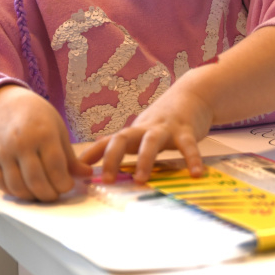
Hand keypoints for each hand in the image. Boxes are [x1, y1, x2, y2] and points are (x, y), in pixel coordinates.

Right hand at [0, 85, 91, 201]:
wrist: (6, 104)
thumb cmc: (37, 117)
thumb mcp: (58, 130)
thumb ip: (70, 156)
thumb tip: (86, 174)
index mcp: (43, 134)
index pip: (55, 168)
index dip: (64, 183)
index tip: (68, 185)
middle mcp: (21, 143)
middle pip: (36, 181)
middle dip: (50, 194)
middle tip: (56, 193)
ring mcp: (3, 152)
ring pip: (18, 187)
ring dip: (33, 197)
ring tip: (42, 193)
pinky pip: (3, 185)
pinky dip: (16, 193)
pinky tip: (26, 189)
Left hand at [80, 82, 213, 183]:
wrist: (192, 95)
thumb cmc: (161, 120)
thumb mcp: (137, 132)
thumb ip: (114, 146)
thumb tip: (85, 161)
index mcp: (133, 132)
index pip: (108, 142)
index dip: (93, 155)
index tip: (79, 171)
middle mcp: (145, 129)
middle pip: (124, 138)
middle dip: (113, 157)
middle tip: (107, 179)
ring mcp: (165, 128)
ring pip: (151, 142)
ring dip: (144, 160)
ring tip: (141, 179)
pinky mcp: (186, 130)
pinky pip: (189, 145)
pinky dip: (192, 159)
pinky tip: (196, 174)